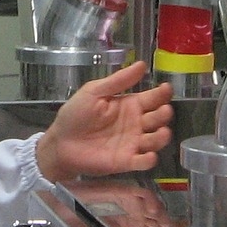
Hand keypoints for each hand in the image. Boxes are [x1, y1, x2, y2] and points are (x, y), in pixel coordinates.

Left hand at [34, 60, 172, 182]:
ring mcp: (132, 143)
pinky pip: (141, 162)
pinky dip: (148, 161)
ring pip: (154, 141)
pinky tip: (149, 156)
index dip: (161, 94)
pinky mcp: (125, 161)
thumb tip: (141, 64)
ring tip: (162, 132)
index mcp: (129, 106)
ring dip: (161, 137)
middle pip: (157, 119)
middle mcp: (135, 124)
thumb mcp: (94, 92)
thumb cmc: (75, 115)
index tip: (167, 89)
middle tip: (165, 111)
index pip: (152, 98)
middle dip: (163, 115)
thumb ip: (118, 81)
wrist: (60, 142)